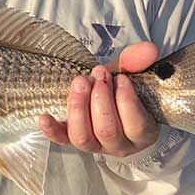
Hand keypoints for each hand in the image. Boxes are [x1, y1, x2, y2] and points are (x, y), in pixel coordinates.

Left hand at [39, 41, 160, 156]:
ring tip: (80, 82)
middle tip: (99, 73)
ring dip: (79, 107)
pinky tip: (44, 117)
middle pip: (107, 130)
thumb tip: (150, 49)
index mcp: (141, 132)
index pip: (136, 124)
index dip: (126, 100)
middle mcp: (118, 144)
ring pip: (83, 137)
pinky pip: (61, 140)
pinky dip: (52, 130)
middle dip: (100, 99)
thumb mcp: (133, 75)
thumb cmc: (123, 90)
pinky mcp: (72, 140)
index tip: (120, 77)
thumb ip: (139, 61)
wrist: (111, 101)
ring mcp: (94, 145)